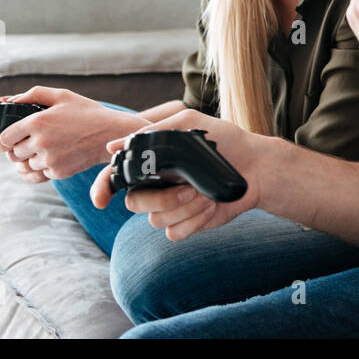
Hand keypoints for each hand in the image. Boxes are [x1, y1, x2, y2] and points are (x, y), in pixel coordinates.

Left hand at [0, 86, 142, 181]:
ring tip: (45, 148)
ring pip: (25, 165)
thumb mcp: (61, 96)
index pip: (4, 138)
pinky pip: (38, 175)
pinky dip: (40, 168)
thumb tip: (5, 101)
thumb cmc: (87, 112)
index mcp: (37, 121)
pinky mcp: (58, 172)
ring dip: (30, 158)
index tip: (14, 135)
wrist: (112, 133)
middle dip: (18, 147)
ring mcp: (49, 159)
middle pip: (13, 153)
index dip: (7, 137)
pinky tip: (49, 158)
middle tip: (31, 140)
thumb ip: (32, 95)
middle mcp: (40, 142)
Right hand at [88, 108, 261, 241]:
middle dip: (161, 199)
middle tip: (188, 187)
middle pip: (134, 203)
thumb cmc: (226, 141)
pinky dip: (193, 221)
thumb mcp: (190, 125)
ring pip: (155, 219)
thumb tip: (112, 145)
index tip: (101, 200)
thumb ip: (154, 132)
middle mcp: (157, 185)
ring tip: (206, 193)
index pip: (117, 176)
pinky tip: (211, 206)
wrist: (256, 167)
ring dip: (185, 207)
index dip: (102, 188)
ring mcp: (172, 206)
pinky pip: (173, 233)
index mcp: (153, 162)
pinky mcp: (187, 223)